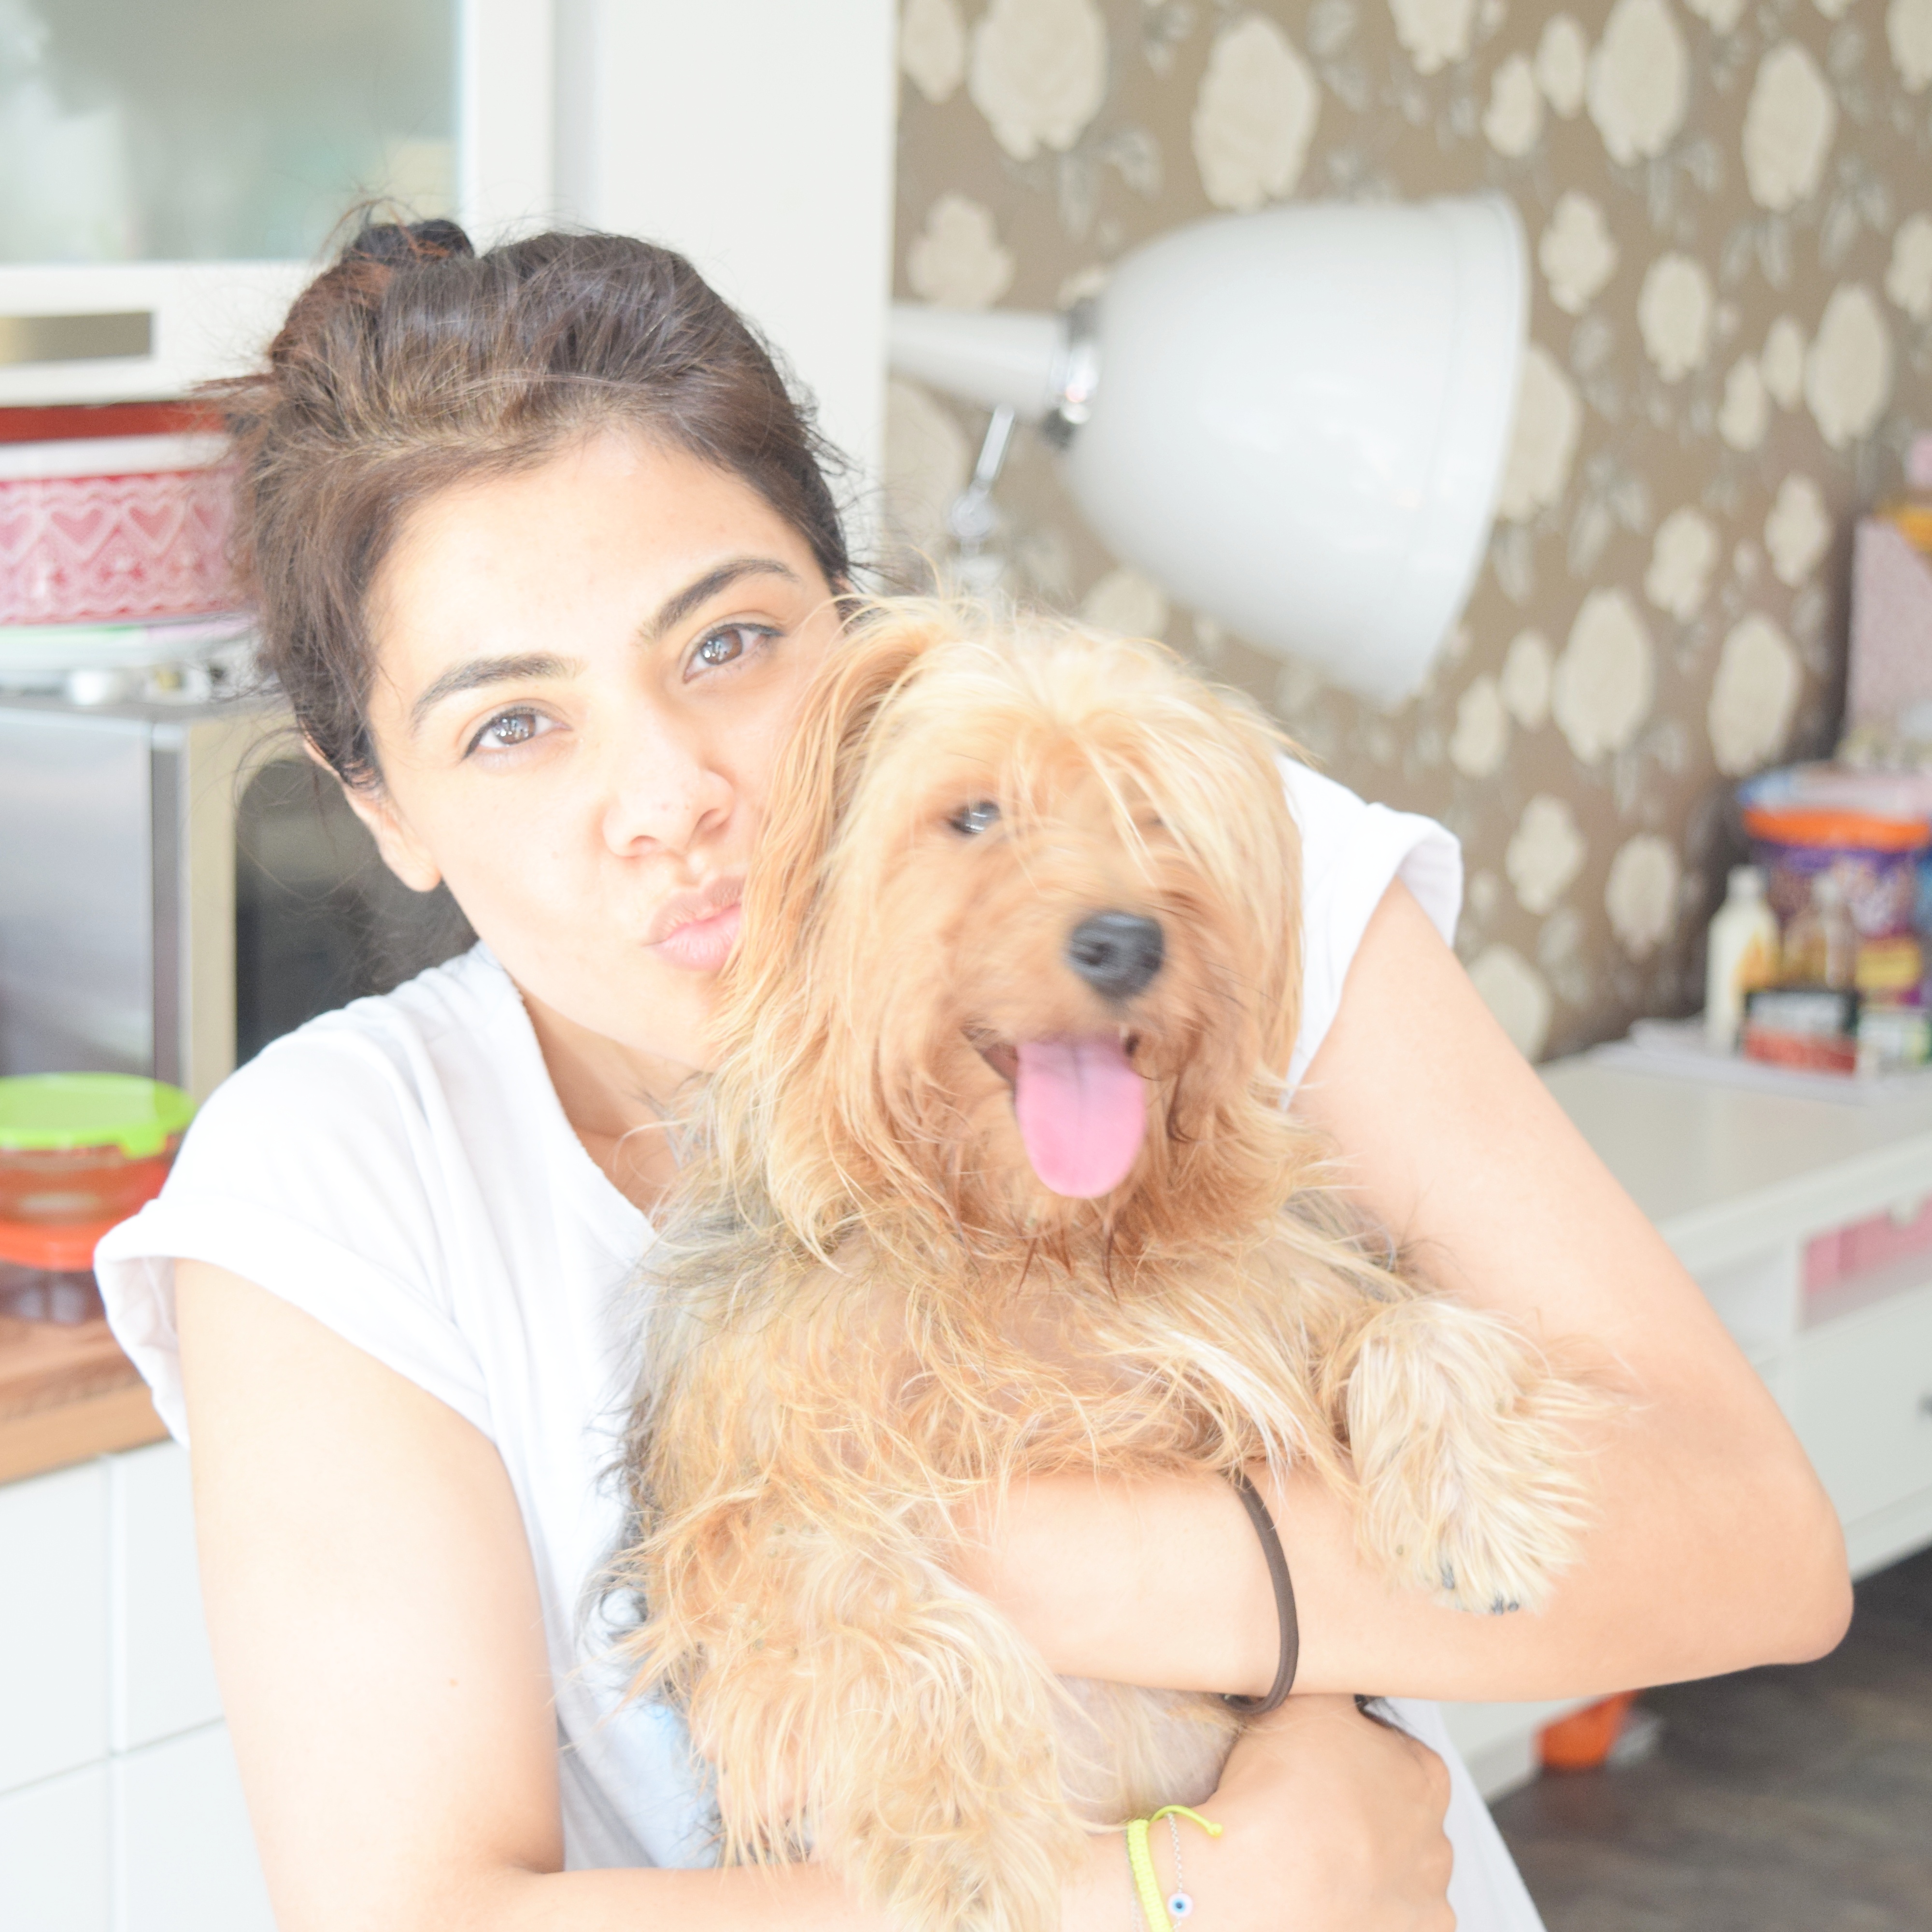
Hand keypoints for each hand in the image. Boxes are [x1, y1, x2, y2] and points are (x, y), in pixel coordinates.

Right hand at [1066, 1697, 1453, 1931]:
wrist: (1255, 1884)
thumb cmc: (1281, 1792)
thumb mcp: (1306, 1698)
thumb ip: (1330, 1680)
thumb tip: (1331, 1658)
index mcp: (1425, 1776)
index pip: (1395, 1753)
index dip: (1350, 1753)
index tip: (1315, 1762)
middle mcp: (1438, 1844)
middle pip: (1398, 1817)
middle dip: (1362, 1814)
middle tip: (1306, 1810)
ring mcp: (1421, 1905)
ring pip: (1395, 1875)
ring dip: (1362, 1867)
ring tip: (1306, 1858)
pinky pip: (1384, 1919)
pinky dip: (1357, 1910)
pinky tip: (1319, 1896)